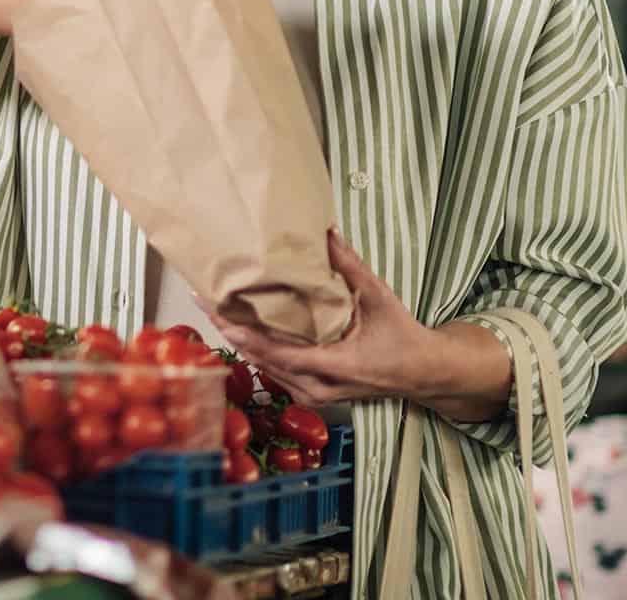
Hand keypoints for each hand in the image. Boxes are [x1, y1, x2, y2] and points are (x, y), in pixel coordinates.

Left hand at [211, 229, 438, 406]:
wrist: (422, 373)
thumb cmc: (402, 337)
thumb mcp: (380, 297)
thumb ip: (351, 267)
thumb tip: (327, 232)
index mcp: (335, 366)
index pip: (280, 353)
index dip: (246, 335)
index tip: (220, 314)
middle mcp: (318, 387)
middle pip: (262, 360)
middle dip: (231, 331)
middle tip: (204, 300)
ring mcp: (312, 394)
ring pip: (264, 367)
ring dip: (239, 340)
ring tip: (214, 309)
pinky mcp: (309, 392)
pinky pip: (274, 370)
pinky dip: (255, 349)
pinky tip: (239, 327)